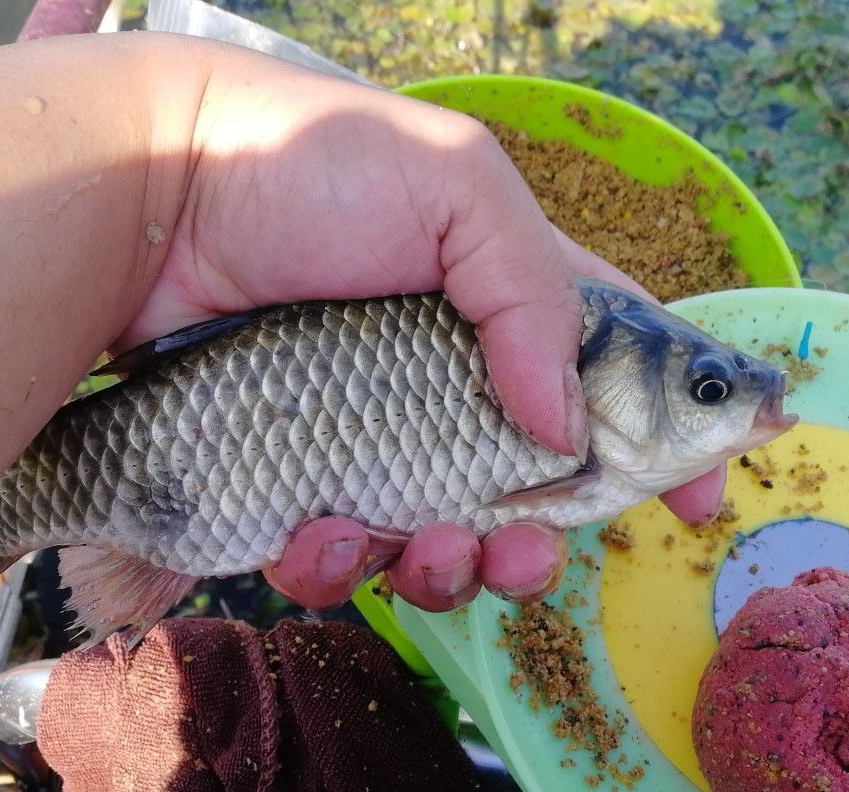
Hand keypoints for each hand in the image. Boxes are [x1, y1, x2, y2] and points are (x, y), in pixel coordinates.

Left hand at [120, 46, 727, 612]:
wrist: (150, 199)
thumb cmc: (306, 165)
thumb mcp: (455, 185)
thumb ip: (535, 297)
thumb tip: (564, 431)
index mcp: (505, 302)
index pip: (614, 382)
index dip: (664, 447)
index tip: (698, 504)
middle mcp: (445, 381)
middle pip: (531, 492)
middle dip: (541, 539)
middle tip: (522, 544)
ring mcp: (366, 438)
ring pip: (441, 545)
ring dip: (452, 570)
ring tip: (426, 545)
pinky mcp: (288, 483)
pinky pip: (337, 560)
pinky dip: (339, 565)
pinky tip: (314, 528)